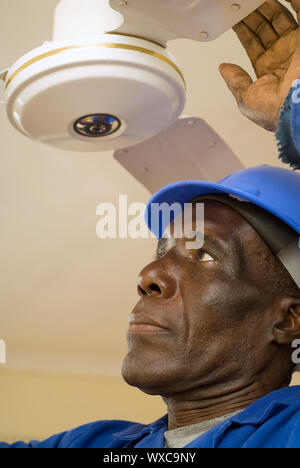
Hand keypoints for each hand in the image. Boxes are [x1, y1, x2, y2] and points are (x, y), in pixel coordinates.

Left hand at [220, 0, 299, 130]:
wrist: (295, 105)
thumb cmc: (274, 109)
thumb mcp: (247, 99)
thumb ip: (235, 82)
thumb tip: (224, 69)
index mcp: (269, 69)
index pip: (254, 43)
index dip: (243, 30)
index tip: (232, 18)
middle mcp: (283, 55)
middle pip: (266, 26)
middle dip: (253, 14)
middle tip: (240, 4)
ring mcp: (295, 44)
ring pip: (280, 16)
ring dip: (266, 5)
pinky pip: (298, 9)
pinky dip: (289, 1)